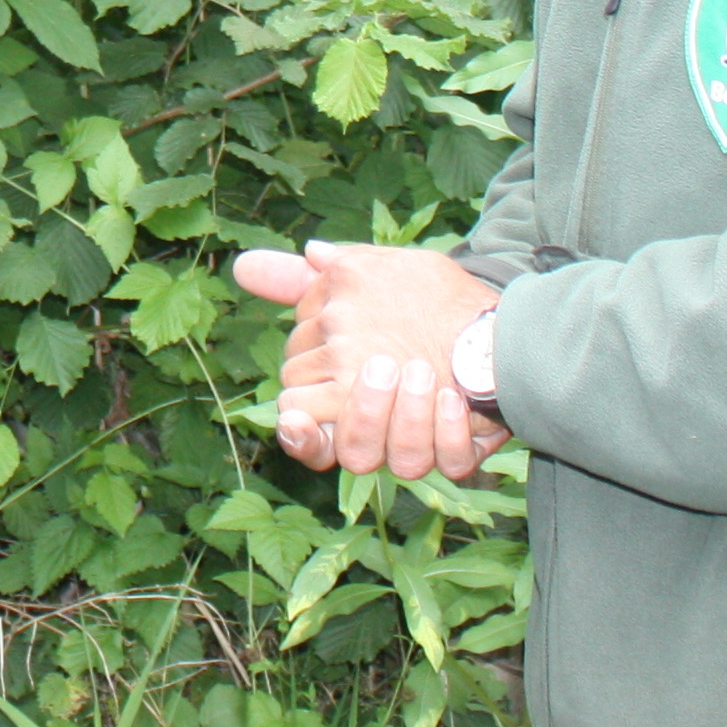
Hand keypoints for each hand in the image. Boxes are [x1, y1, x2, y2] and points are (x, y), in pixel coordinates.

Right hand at [234, 241, 511, 483]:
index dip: (300, 433)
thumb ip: (298, 283)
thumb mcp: (355, 282)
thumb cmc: (411, 301)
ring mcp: (421, 441)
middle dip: (361, 412)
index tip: (298, 418)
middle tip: (382, 365)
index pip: (305, 430)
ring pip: (400, 461)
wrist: (483, 314)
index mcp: (340, 399)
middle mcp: (378, 430)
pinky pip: (453, 460)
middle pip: (351, 449)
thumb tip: (243, 265)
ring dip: (406, 419)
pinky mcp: (463, 444)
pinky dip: (451, 434)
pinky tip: (454, 399)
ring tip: (419, 371)